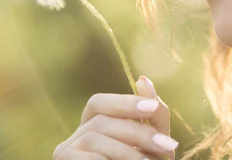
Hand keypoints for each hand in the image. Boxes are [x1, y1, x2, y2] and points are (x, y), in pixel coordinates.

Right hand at [53, 76, 177, 159]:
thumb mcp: (153, 142)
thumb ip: (153, 114)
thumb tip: (144, 80)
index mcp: (93, 124)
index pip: (98, 103)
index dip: (124, 102)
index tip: (153, 108)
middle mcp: (75, 136)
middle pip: (101, 122)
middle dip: (138, 132)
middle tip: (167, 145)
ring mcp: (65, 153)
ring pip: (93, 139)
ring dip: (127, 151)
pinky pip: (83, 158)